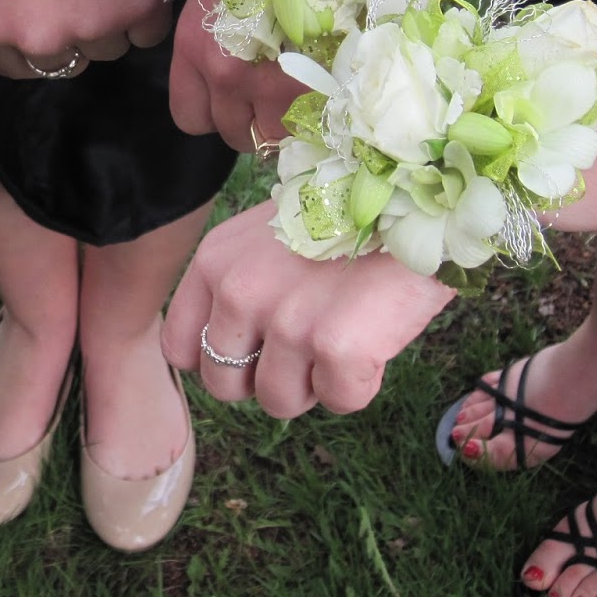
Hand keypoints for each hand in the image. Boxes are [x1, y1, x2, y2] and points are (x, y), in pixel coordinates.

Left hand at [0, 0, 172, 78]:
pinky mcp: (138, 9)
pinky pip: (147, 34)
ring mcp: (92, 27)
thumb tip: (32, 31)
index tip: (51, 18)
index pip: (22, 67)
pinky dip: (146, 11)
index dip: (39, 44)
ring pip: (109, 49)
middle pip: (70, 62)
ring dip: (113, 22)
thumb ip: (8, 11)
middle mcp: (42, 39)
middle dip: (77, 33)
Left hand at [164, 203, 455, 416]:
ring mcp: (286, 322)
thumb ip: (238, 284)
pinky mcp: (337, 348)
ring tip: (343, 332)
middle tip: (307, 345)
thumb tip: (232, 350)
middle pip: (223, 385)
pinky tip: (374, 336)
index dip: (221, 359)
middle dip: (264, 378)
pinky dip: (361, 382)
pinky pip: (340, 401)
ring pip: (279, 402)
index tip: (255, 351)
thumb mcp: (266, 234)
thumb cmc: (345, 216)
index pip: (179, 347)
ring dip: (314, 382)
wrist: (418, 194)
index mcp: (214, 263)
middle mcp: (238, 292)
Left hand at [168, 0, 309, 152]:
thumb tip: (231, 76)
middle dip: (252, 121)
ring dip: (286, 123)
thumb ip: (217, 44)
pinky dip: (314, 118)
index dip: (214, 114)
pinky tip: (322, 90)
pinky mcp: (310, 89)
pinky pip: (306, 130)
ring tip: (301, 93)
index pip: (189, 117)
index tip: (233, 100)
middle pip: (232, 133)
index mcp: (196, 47)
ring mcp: (267, 85)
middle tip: (273, 95)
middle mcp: (223, 73)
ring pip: (270, 137)